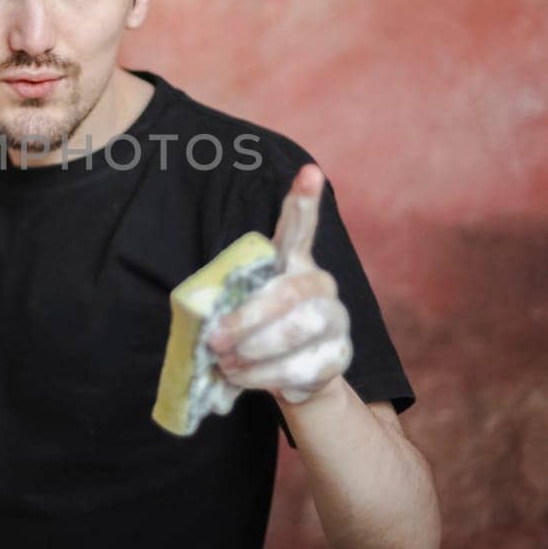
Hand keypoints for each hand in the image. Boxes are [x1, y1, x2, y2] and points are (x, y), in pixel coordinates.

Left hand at [207, 163, 352, 403]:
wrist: (294, 376)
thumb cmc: (258, 331)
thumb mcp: (240, 307)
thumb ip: (230, 300)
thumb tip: (208, 319)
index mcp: (293, 263)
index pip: (300, 227)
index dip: (305, 200)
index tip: (310, 172)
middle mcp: (320, 284)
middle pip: (289, 293)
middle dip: (248, 319)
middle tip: (215, 340)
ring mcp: (335, 319)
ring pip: (298, 331)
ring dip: (255, 350)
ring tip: (226, 361)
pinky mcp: (340, 355)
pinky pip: (301, 366)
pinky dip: (264, 375)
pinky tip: (242, 376)